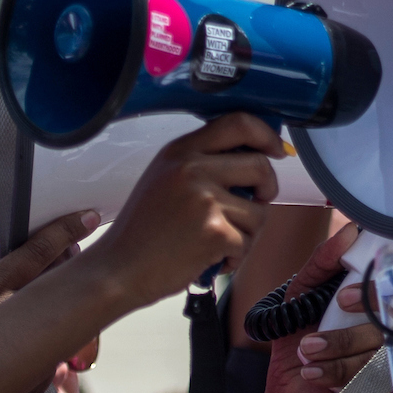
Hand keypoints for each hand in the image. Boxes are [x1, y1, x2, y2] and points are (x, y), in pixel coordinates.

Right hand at [85, 111, 282, 300]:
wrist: (118, 270)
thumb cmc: (142, 232)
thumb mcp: (164, 179)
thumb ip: (201, 163)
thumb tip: (254, 157)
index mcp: (180, 151)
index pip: (238, 123)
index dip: (266, 134)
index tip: (275, 150)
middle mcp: (192, 168)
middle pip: (260, 165)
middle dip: (268, 189)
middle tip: (256, 204)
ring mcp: (204, 199)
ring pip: (259, 210)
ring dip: (247, 232)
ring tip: (217, 242)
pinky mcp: (215, 230)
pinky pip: (248, 241)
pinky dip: (236, 257)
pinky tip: (213, 259)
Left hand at [255, 223, 392, 392]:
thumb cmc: (297, 360)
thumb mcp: (299, 305)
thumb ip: (319, 268)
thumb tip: (347, 234)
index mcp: (375, 307)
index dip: (378, 285)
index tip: (346, 297)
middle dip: (355, 321)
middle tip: (318, 333)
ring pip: (382, 348)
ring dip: (338, 352)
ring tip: (307, 359)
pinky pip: (378, 378)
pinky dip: (344, 376)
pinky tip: (320, 380)